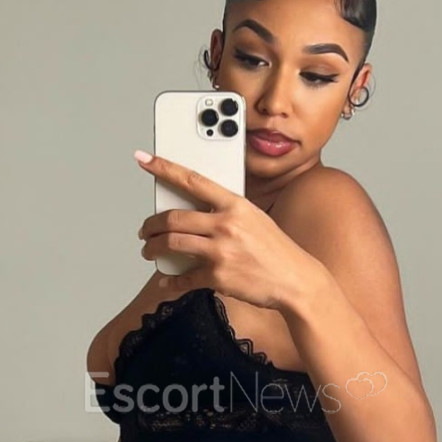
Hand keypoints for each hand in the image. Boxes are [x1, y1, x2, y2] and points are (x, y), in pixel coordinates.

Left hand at [133, 150, 318, 310]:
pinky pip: (183, 278)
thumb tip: (194, 214)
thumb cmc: (276, 251)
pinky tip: (166, 281)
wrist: (296, 280)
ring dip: (153, 249)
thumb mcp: (255, 219)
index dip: (164, 168)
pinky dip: (170, 281)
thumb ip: (226, 212)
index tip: (145, 160)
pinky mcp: (218, 276)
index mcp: (235, 204)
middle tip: (145, 230)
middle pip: (173, 218)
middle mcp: (226, 224)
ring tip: (149, 251)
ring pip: (171, 244)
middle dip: (151, 225)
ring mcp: (221, 251)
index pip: (192, 180)